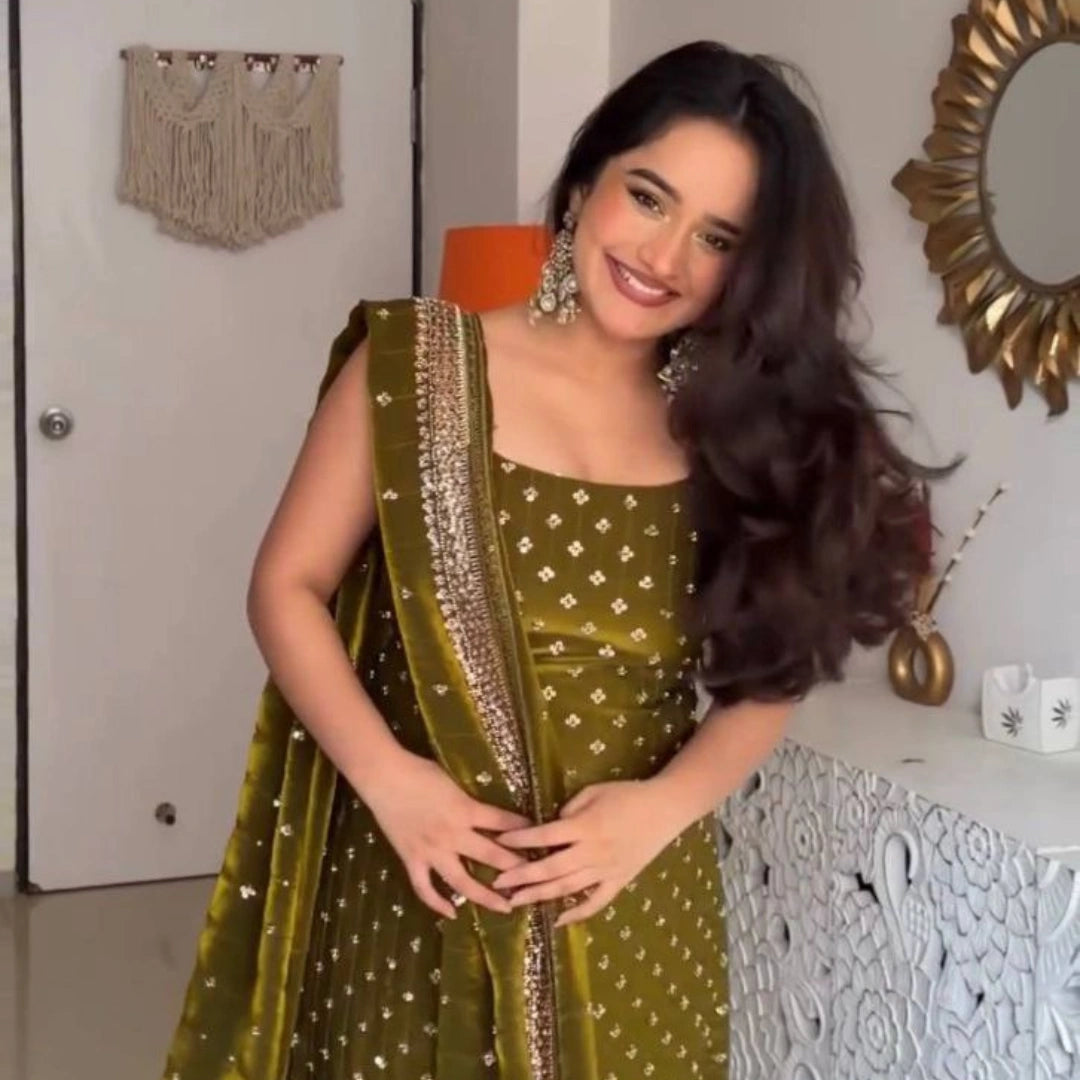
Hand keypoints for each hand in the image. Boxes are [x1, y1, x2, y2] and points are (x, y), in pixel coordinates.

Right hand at [357, 748, 532, 919]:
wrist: (384, 776)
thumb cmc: (420, 771)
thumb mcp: (453, 782)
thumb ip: (470, 801)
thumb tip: (486, 812)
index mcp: (466, 810)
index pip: (504, 823)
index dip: (525, 832)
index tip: (542, 840)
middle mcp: (453, 834)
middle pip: (492, 854)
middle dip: (516, 867)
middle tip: (535, 879)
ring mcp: (431, 850)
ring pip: (462, 881)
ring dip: (485, 896)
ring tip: (506, 907)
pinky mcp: (412, 859)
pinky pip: (425, 887)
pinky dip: (437, 903)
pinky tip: (452, 913)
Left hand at [493, 779, 684, 926]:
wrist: (665, 810)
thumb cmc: (627, 795)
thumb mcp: (594, 791)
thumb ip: (570, 809)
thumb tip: (551, 825)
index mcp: (586, 827)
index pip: (546, 835)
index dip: (521, 839)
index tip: (500, 841)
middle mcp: (593, 852)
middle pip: (551, 868)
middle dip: (522, 876)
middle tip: (498, 882)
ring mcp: (606, 870)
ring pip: (568, 888)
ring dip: (540, 895)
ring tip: (515, 902)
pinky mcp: (619, 881)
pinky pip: (596, 902)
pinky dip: (577, 914)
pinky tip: (558, 920)